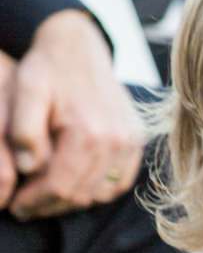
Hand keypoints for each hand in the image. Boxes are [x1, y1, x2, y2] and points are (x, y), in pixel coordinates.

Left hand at [1, 8, 143, 219]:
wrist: (78, 46)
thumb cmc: (47, 69)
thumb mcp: (25, 91)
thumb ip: (23, 129)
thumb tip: (29, 167)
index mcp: (88, 131)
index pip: (61, 187)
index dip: (34, 202)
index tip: (15, 206)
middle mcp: (116, 140)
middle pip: (80, 195)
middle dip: (49, 205)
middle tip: (26, 204)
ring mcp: (130, 141)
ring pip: (100, 194)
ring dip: (71, 200)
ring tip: (46, 192)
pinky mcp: (136, 140)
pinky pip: (119, 183)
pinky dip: (96, 190)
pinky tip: (73, 181)